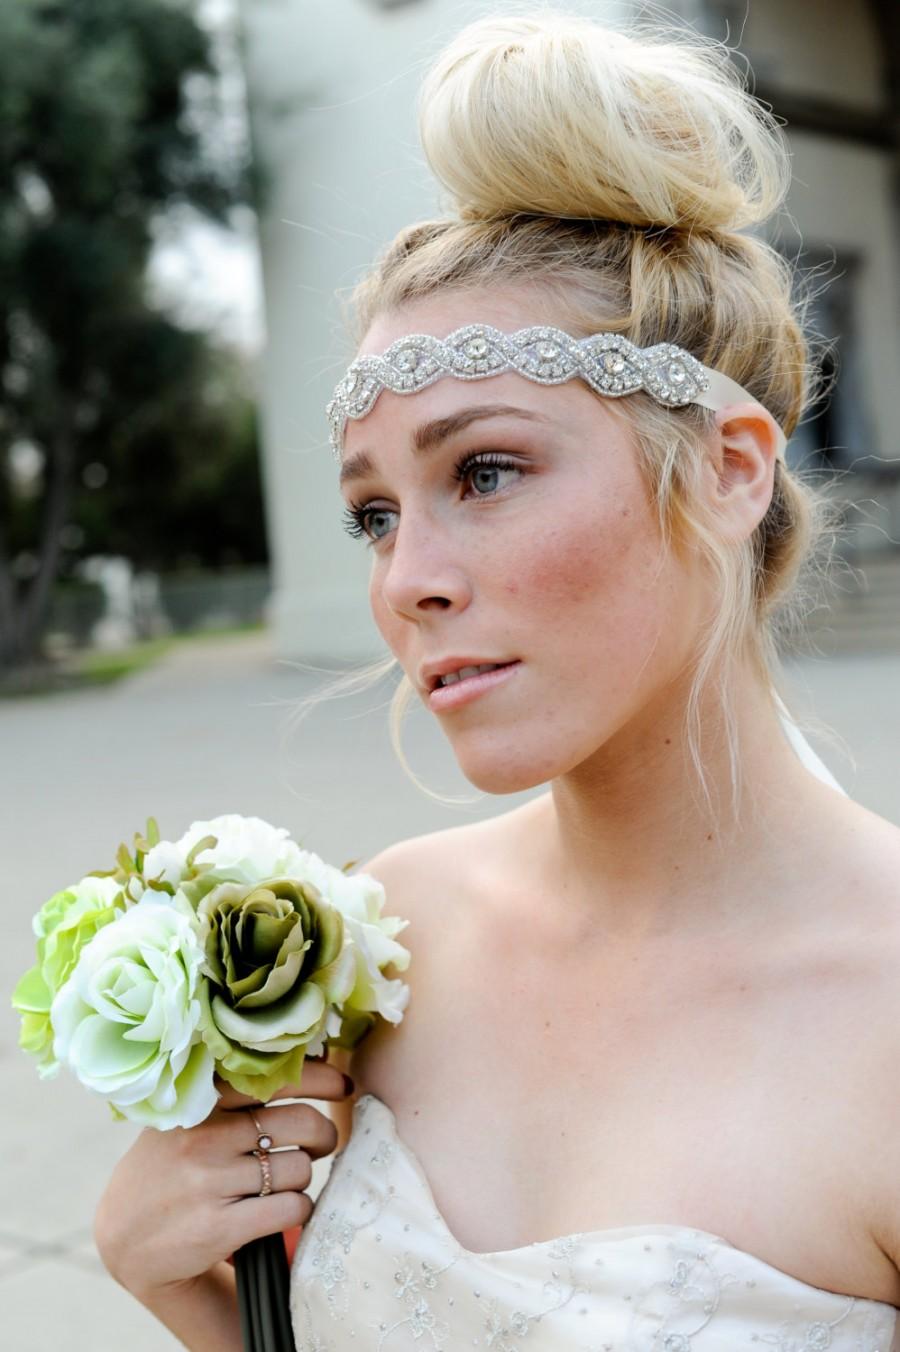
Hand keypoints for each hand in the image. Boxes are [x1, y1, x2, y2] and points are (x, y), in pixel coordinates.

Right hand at [93, 1055, 352, 1300]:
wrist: (125, 1237)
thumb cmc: (170, 1166)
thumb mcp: (186, 1117)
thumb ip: (233, 1092)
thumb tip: (311, 1053)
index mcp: (201, 1102)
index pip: (276, 1077)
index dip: (320, 1078)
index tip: (343, 1085)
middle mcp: (204, 1137)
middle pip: (301, 1123)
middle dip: (323, 1134)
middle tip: (320, 1143)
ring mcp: (208, 1182)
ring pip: (299, 1168)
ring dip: (304, 1177)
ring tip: (286, 1180)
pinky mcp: (217, 1227)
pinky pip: (290, 1208)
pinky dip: (300, 1209)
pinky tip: (285, 1208)